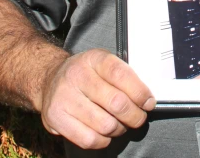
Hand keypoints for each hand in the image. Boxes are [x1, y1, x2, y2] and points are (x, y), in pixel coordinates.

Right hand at [39, 49, 155, 149]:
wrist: (50, 80)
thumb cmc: (85, 73)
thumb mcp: (103, 63)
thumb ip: (123, 76)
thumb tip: (146, 98)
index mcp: (93, 59)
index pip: (121, 74)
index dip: (139, 91)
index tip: (148, 102)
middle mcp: (77, 76)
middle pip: (116, 103)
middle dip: (134, 115)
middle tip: (139, 117)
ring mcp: (64, 98)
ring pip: (105, 124)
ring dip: (120, 129)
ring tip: (122, 124)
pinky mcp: (56, 119)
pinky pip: (89, 139)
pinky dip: (103, 140)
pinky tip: (106, 133)